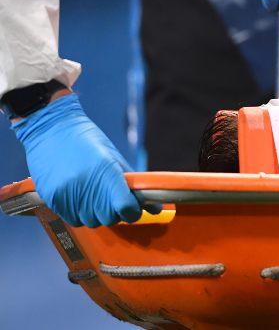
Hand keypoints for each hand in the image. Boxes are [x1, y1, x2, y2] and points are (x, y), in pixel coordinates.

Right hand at [11, 93, 157, 226]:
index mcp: (107, 172)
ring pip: (91, 221)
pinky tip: (80, 199)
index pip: (125, 207)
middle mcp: (87, 185)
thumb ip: (132, 184)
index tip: (133, 208)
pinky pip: (73, 220)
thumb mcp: (114, 158)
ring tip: (95, 196)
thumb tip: (155, 207)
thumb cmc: (87, 141)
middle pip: (109, 218)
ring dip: (97, 214)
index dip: (132, 211)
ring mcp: (68, 194)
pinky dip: (80, 214)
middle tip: (114, 201)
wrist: (51, 129)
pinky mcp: (53, 199)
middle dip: (116, 213)